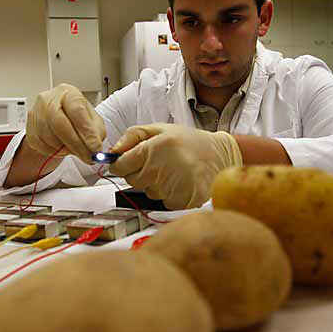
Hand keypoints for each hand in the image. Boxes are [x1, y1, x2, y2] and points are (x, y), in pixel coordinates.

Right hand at [25, 84, 105, 163]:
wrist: (59, 121)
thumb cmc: (77, 118)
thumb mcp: (93, 121)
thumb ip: (95, 133)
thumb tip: (95, 149)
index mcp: (68, 93)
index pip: (77, 110)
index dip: (86, 131)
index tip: (95, 147)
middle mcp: (49, 99)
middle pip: (59, 123)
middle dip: (76, 144)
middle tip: (87, 156)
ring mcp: (36, 113)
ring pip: (50, 137)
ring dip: (66, 149)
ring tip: (75, 148)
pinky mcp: (30, 129)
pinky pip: (42, 146)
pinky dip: (55, 151)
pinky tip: (62, 147)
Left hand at [109, 123, 242, 209]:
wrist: (220, 154)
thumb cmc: (189, 141)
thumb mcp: (160, 129)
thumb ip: (132, 136)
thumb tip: (112, 150)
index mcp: (152, 149)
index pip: (120, 167)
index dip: (122, 165)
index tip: (129, 162)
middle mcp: (159, 169)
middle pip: (132, 181)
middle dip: (140, 173)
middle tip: (158, 163)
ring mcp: (170, 187)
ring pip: (147, 192)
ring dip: (155, 184)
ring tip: (172, 171)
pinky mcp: (181, 201)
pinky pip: (163, 202)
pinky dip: (169, 194)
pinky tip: (180, 182)